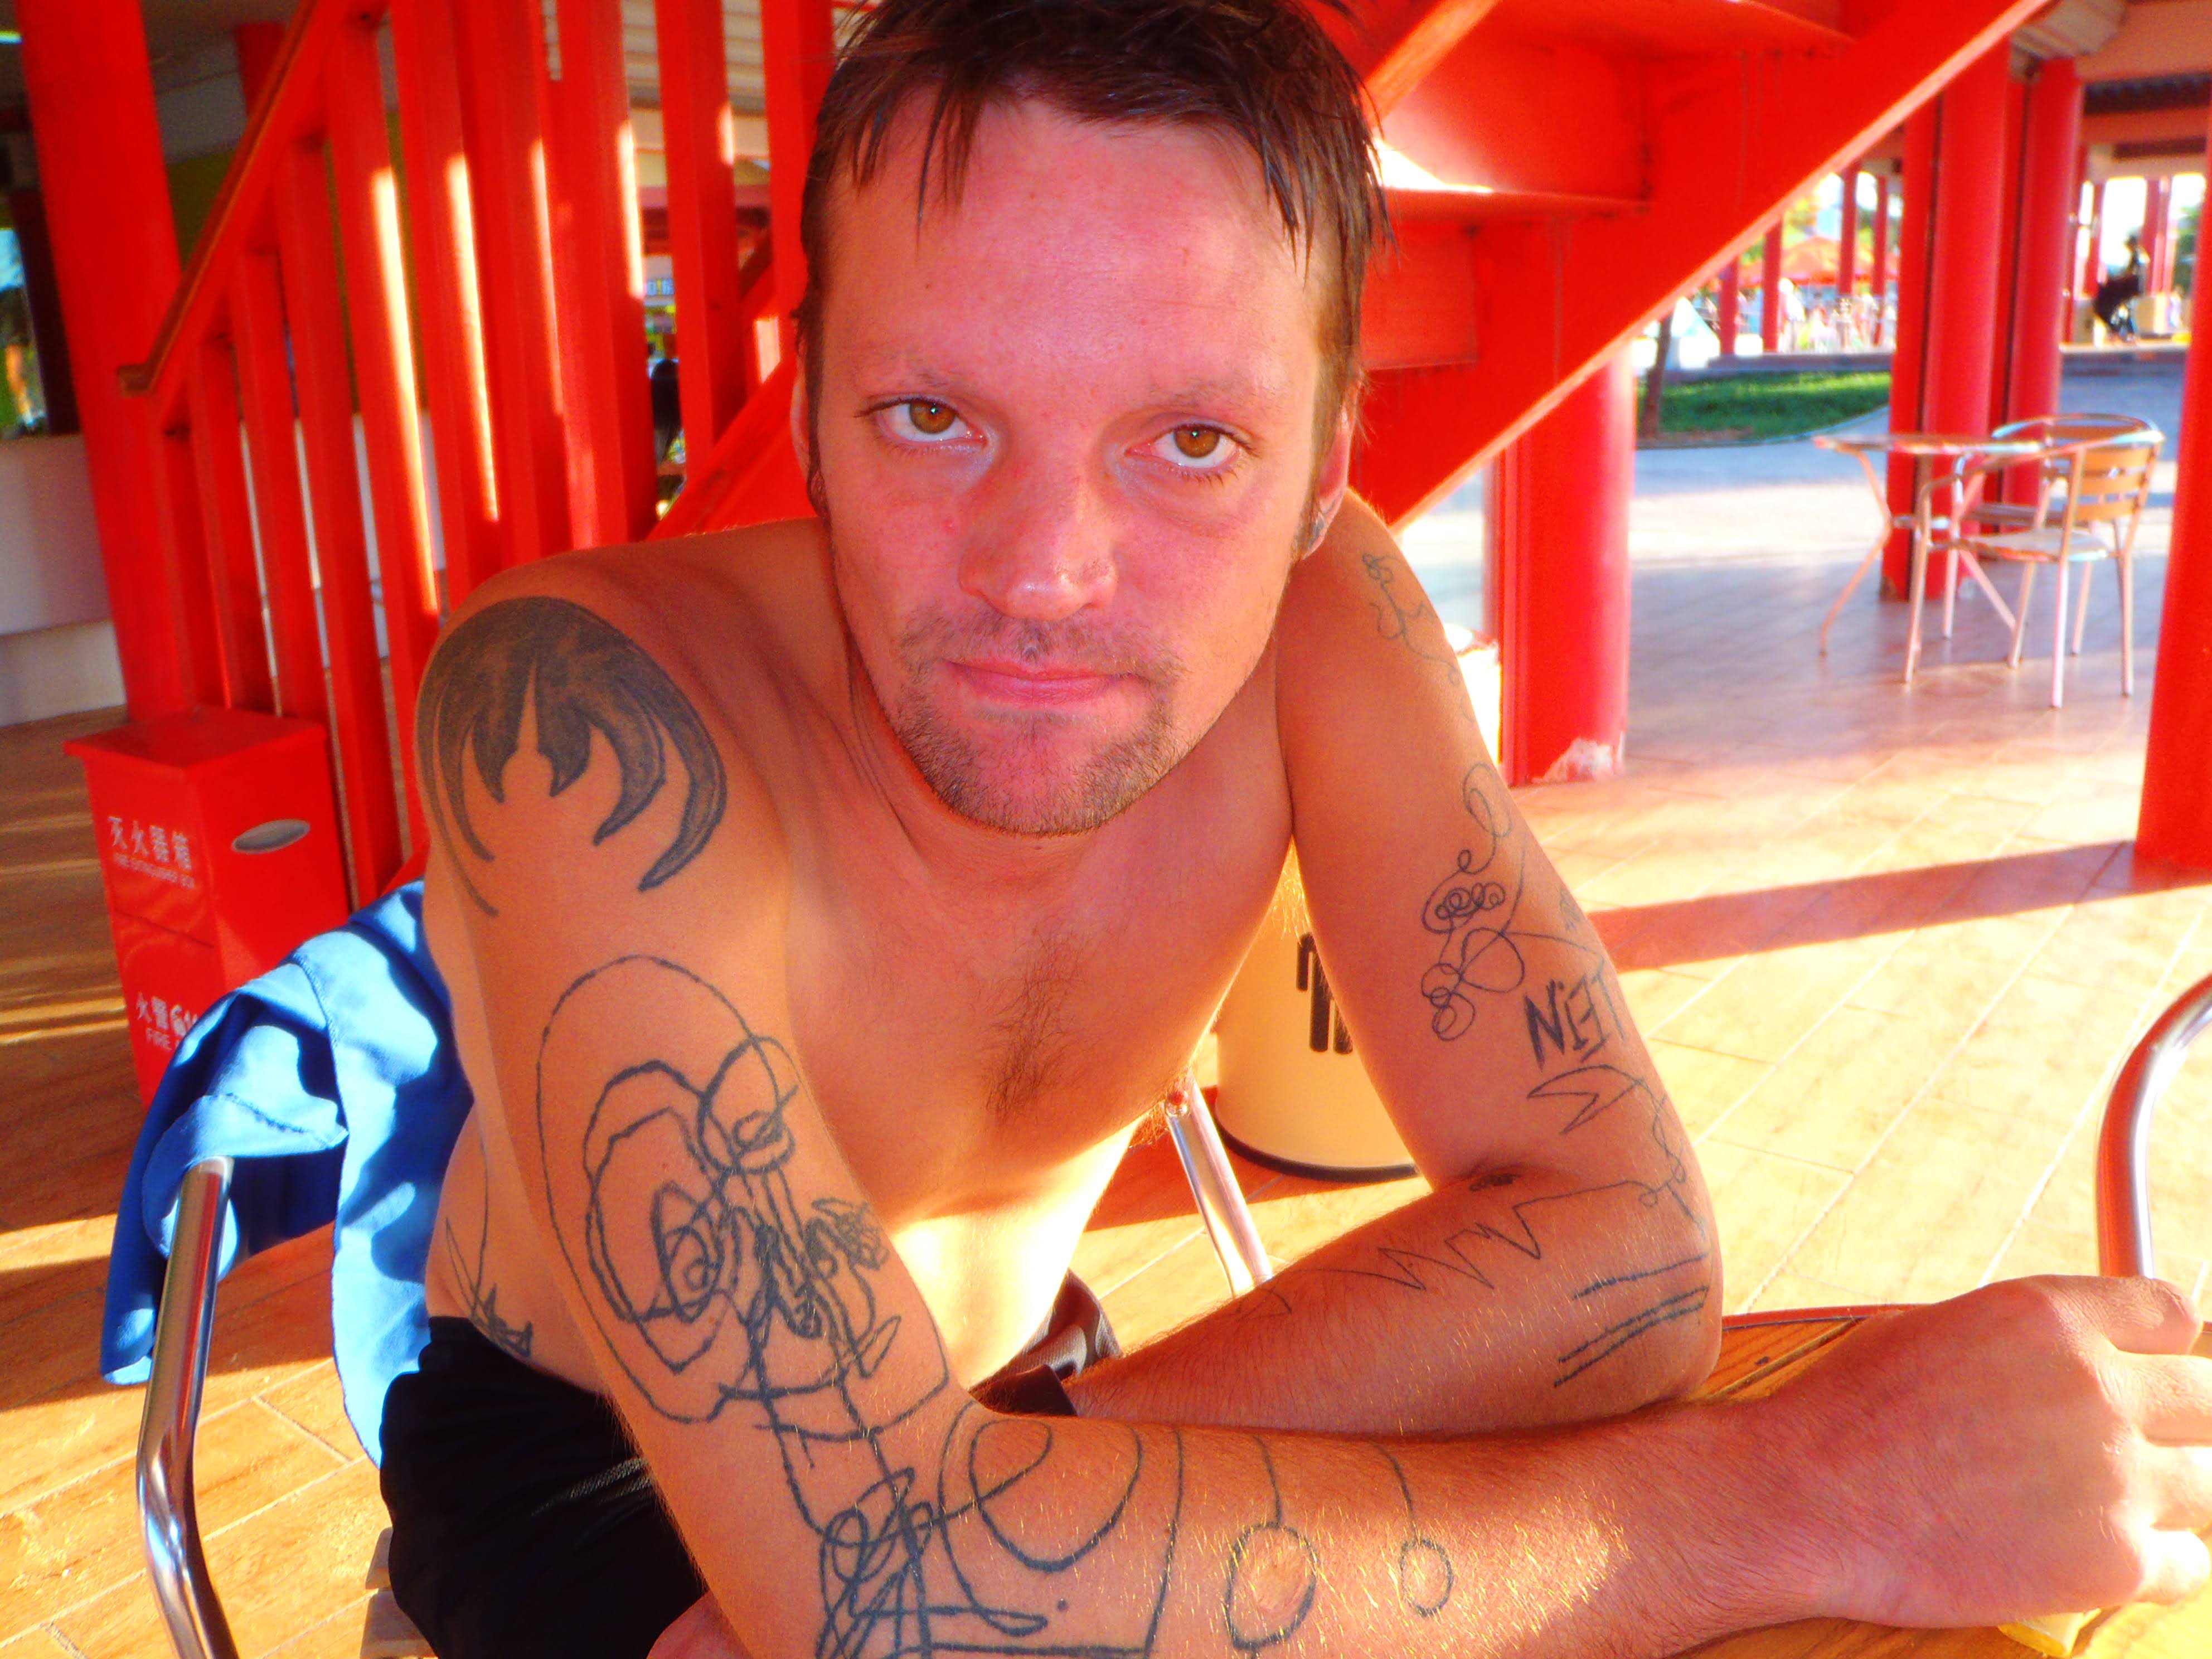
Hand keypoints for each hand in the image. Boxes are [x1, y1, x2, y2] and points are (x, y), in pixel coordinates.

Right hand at [1755, 1275, 2211, 1627]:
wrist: (1808, 1500)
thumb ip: (2021, 1341)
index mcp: (2048, 1316)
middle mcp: (2095, 1385)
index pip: (2172, 1315)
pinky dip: (2155, 1565)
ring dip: (2176, 1496)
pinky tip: (2100, 1555)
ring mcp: (2114, 1474)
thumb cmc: (1846, 1417)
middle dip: (2184, 1424)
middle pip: (2209, 1399)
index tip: (2152, 1372)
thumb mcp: (1931, 1330)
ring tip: (2122, 1507)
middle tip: (2147, 1448)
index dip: (2164, 1348)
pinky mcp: (2114, 1560)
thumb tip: (2063, 1359)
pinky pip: (2188, 1565)